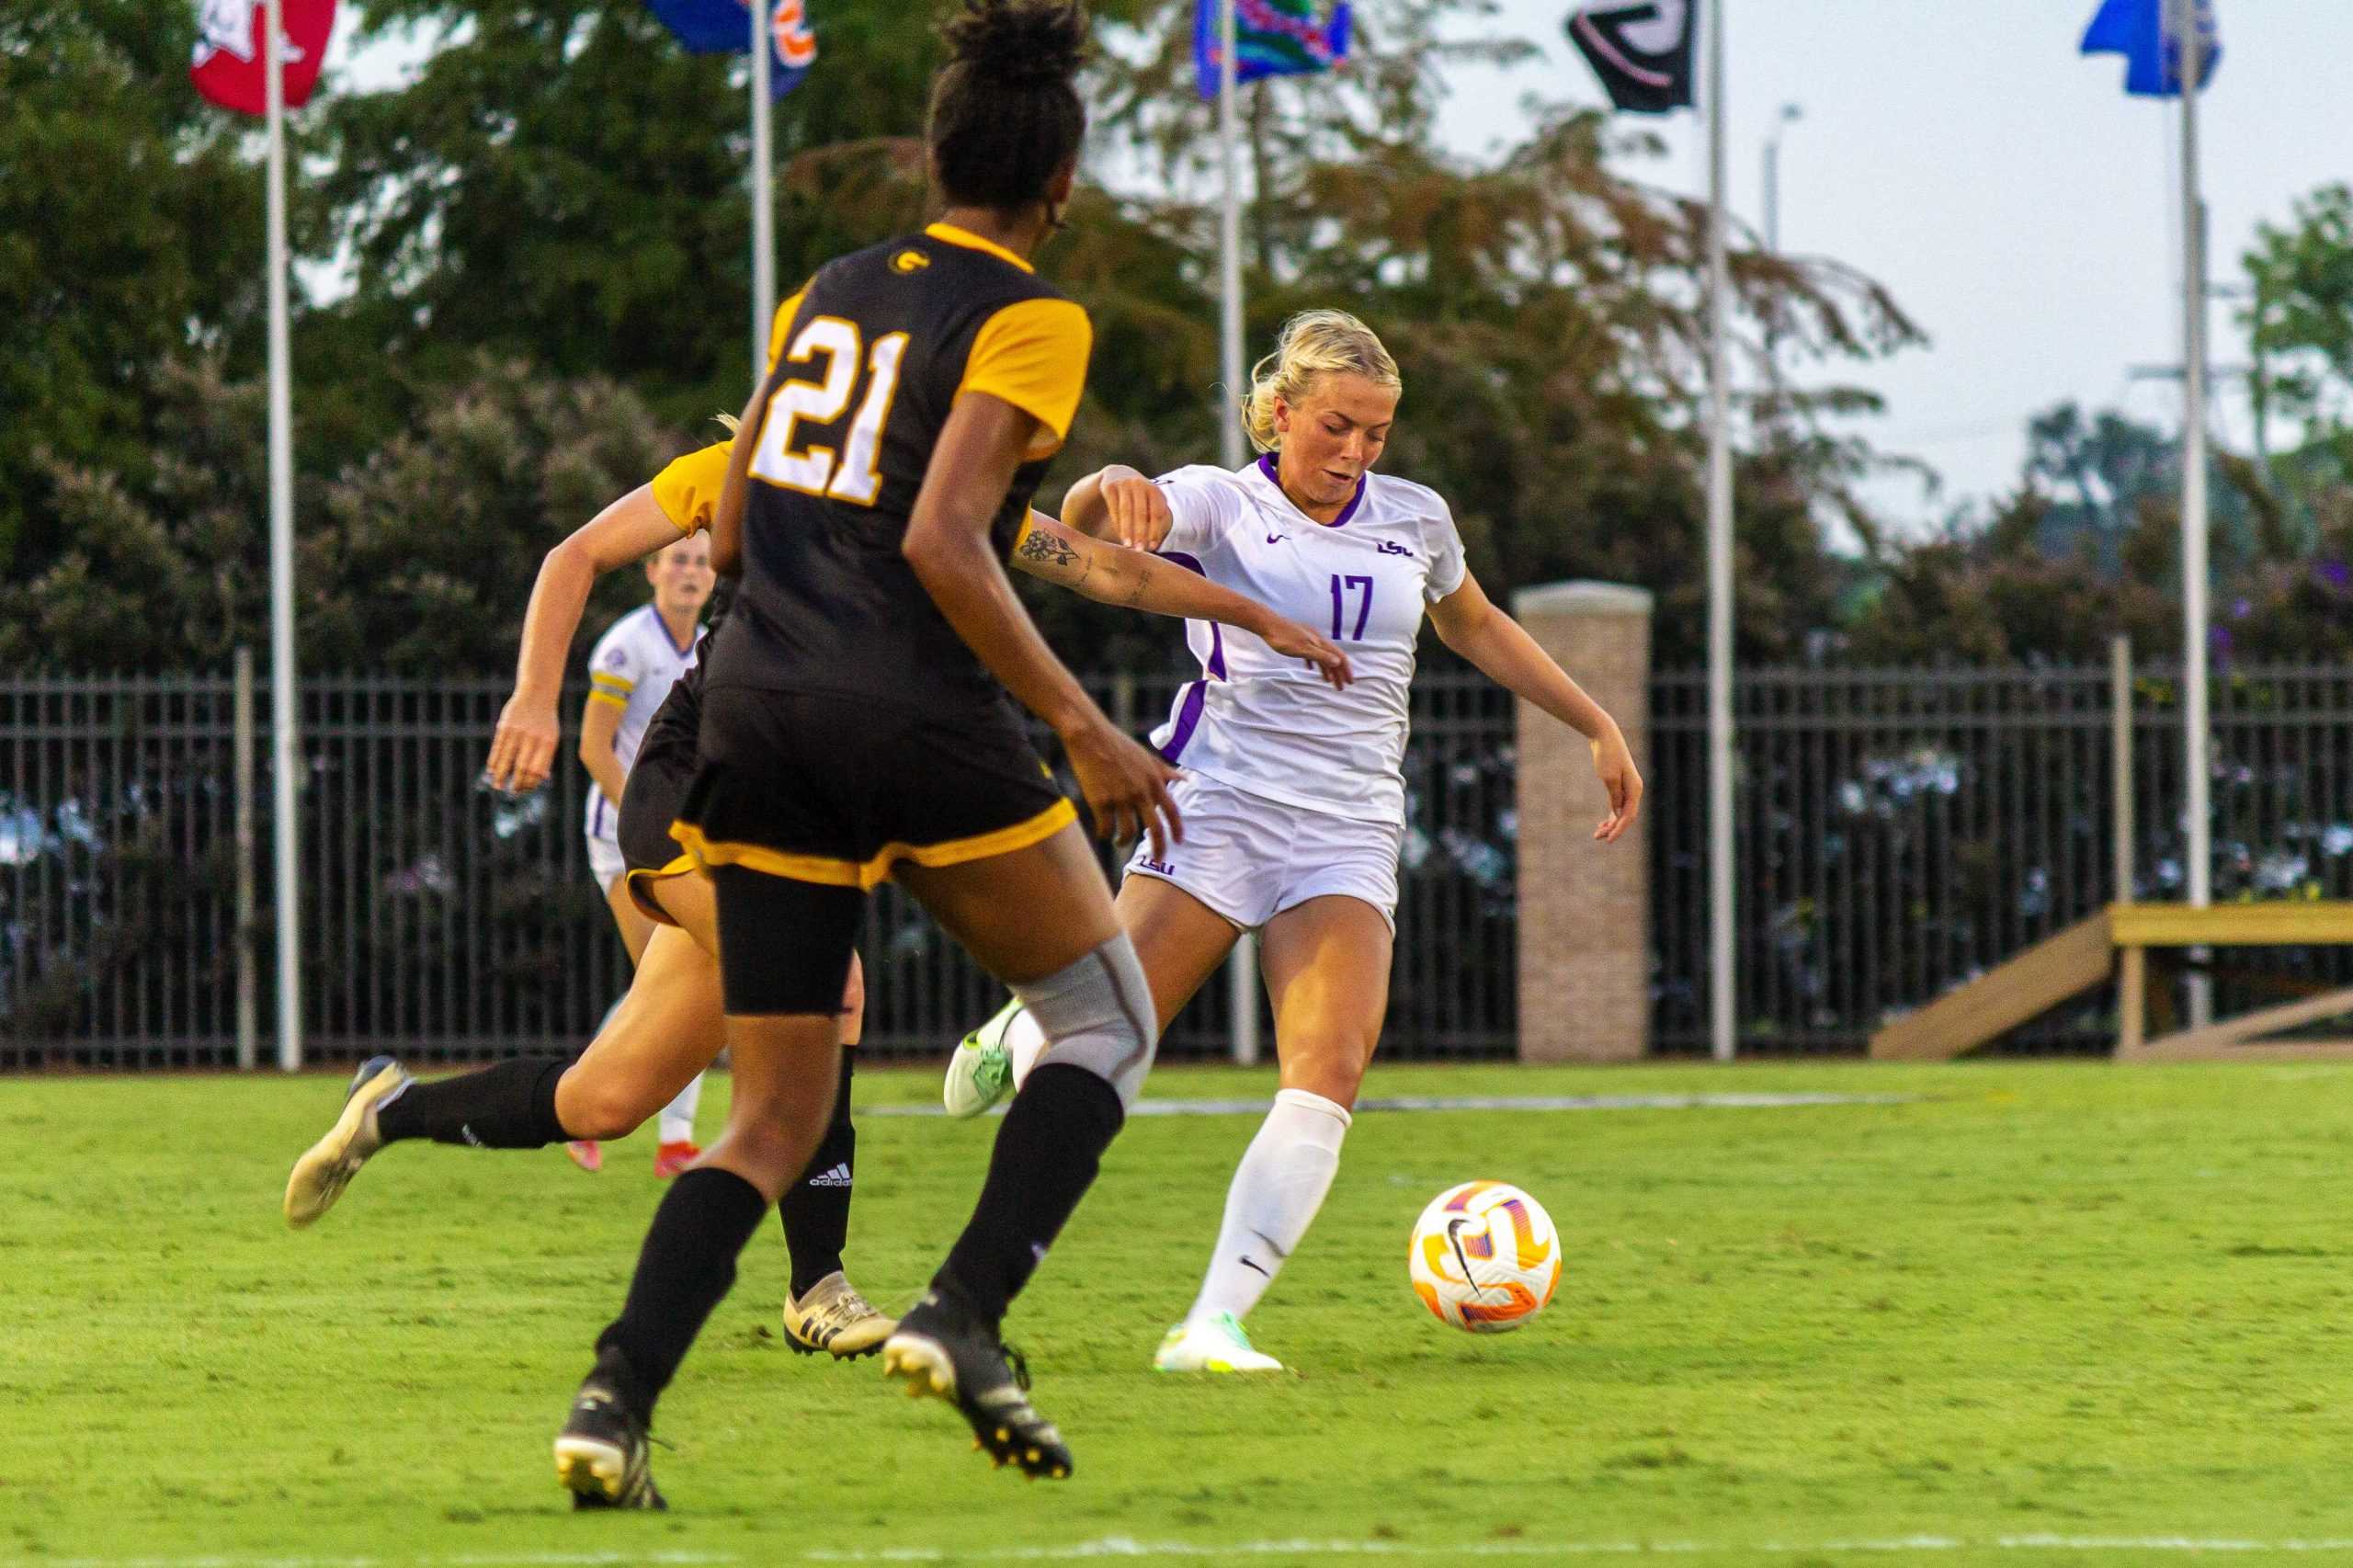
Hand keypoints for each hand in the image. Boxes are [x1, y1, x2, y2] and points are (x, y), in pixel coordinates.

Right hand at [484, 692, 559, 793]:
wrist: (537, 694)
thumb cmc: (545, 720)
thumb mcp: (552, 737)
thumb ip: (546, 756)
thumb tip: (542, 778)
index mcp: (548, 743)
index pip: (537, 770)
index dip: (530, 783)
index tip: (524, 789)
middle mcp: (533, 739)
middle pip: (522, 767)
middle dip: (516, 782)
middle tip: (511, 791)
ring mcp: (518, 732)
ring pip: (507, 759)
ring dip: (501, 775)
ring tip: (498, 785)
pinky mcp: (505, 726)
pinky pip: (498, 747)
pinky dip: (494, 761)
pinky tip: (492, 769)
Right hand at [1061, 715, 1182, 860]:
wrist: (1089, 736)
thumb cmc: (1118, 744)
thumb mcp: (1147, 756)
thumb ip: (1166, 772)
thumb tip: (1186, 780)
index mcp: (1154, 780)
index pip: (1172, 811)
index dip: (1177, 829)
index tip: (1179, 843)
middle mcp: (1141, 791)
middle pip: (1155, 828)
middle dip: (1158, 849)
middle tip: (1156, 860)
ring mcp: (1121, 797)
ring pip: (1128, 832)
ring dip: (1124, 841)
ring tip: (1120, 842)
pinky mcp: (1100, 801)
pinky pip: (1106, 828)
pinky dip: (1105, 834)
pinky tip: (1104, 833)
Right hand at [1101, 473, 1172, 550]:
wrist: (1117, 474)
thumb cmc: (1138, 496)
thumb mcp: (1149, 502)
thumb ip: (1154, 518)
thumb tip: (1154, 545)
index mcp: (1154, 489)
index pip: (1157, 512)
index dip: (1155, 530)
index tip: (1152, 547)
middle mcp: (1140, 484)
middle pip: (1141, 512)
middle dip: (1141, 533)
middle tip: (1139, 550)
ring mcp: (1124, 483)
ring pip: (1126, 510)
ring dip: (1127, 529)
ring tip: (1127, 545)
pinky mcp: (1109, 486)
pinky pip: (1113, 507)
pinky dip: (1117, 522)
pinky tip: (1119, 535)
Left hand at [1256, 617, 1353, 690]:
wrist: (1267, 624)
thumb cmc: (1283, 638)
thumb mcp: (1303, 649)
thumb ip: (1320, 656)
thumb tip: (1338, 662)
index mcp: (1320, 642)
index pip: (1339, 657)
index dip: (1346, 670)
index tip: (1350, 683)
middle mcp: (1317, 640)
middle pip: (1332, 658)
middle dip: (1338, 673)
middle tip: (1341, 688)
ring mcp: (1308, 640)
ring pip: (1321, 657)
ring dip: (1327, 670)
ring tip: (1329, 682)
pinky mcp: (1299, 641)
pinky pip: (1311, 654)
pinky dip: (1314, 663)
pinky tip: (1311, 668)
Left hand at [1589, 725, 1642, 843]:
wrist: (1605, 736)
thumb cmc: (1607, 755)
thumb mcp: (1609, 778)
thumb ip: (1615, 796)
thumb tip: (1618, 812)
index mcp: (1635, 789)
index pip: (1629, 816)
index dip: (1619, 829)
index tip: (1607, 840)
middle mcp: (1634, 790)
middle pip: (1626, 816)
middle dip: (1613, 829)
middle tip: (1597, 837)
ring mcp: (1628, 788)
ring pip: (1622, 812)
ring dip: (1611, 824)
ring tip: (1597, 834)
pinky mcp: (1620, 784)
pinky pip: (1618, 805)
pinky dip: (1611, 815)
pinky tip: (1603, 823)